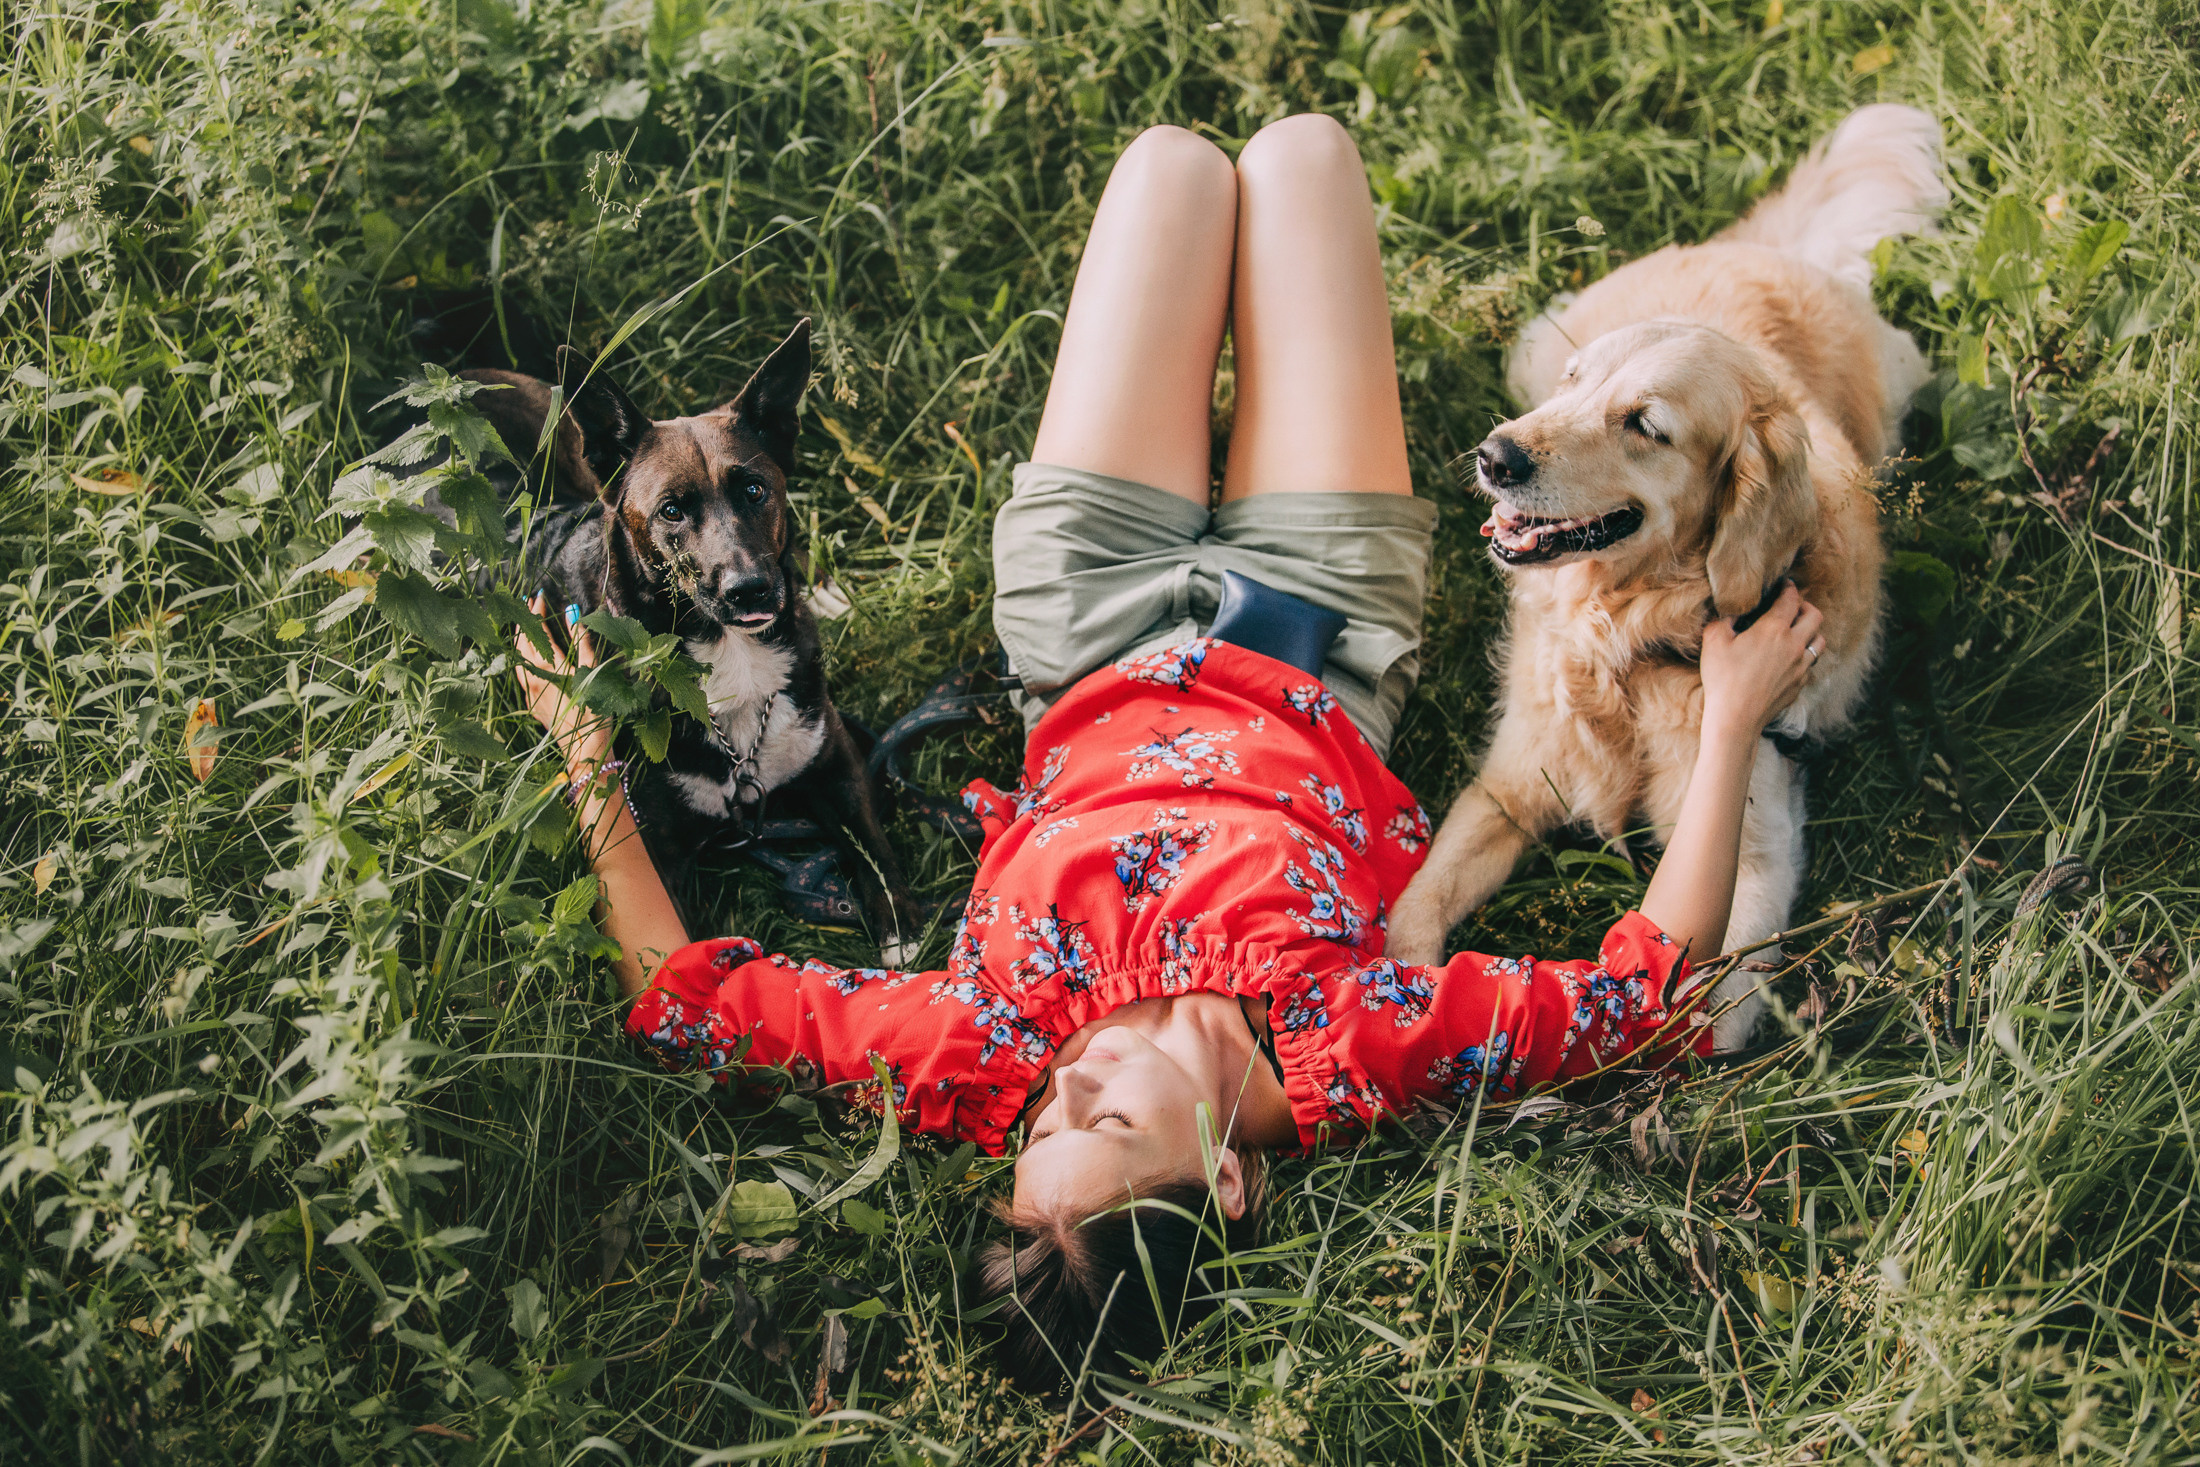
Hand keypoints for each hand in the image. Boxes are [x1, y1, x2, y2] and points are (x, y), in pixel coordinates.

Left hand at [516, 593, 614, 775]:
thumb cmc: (595, 710)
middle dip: (526, 620)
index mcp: (550, 666)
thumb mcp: (593, 672)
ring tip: (524, 625)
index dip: (539, 611)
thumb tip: (572, 614)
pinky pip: (520, 674)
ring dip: (520, 639)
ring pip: (517, 658)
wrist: (584, 748)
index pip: (540, 630)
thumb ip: (582, 642)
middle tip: (529, 603)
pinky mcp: (530, 703)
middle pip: (522, 641)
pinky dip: (522, 658)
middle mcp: (534, 676)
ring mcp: (529, 691)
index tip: (540, 595)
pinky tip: (527, 657)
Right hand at [1700, 583, 1824, 736]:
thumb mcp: (1713, 640)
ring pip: (1820, 641)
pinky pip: (1810, 665)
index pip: (1790, 600)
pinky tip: (1789, 660)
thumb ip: (1724, 618)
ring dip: (1811, 632)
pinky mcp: (1800, 685)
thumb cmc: (1723, 678)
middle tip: (1793, 608)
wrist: (1736, 718)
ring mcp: (1801, 667)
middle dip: (1806, 607)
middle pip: (1816, 616)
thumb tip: (1733, 611)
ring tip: (1797, 633)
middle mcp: (1794, 645)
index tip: (1785, 585)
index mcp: (1774, 629)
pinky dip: (1804, 657)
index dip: (1788, 589)